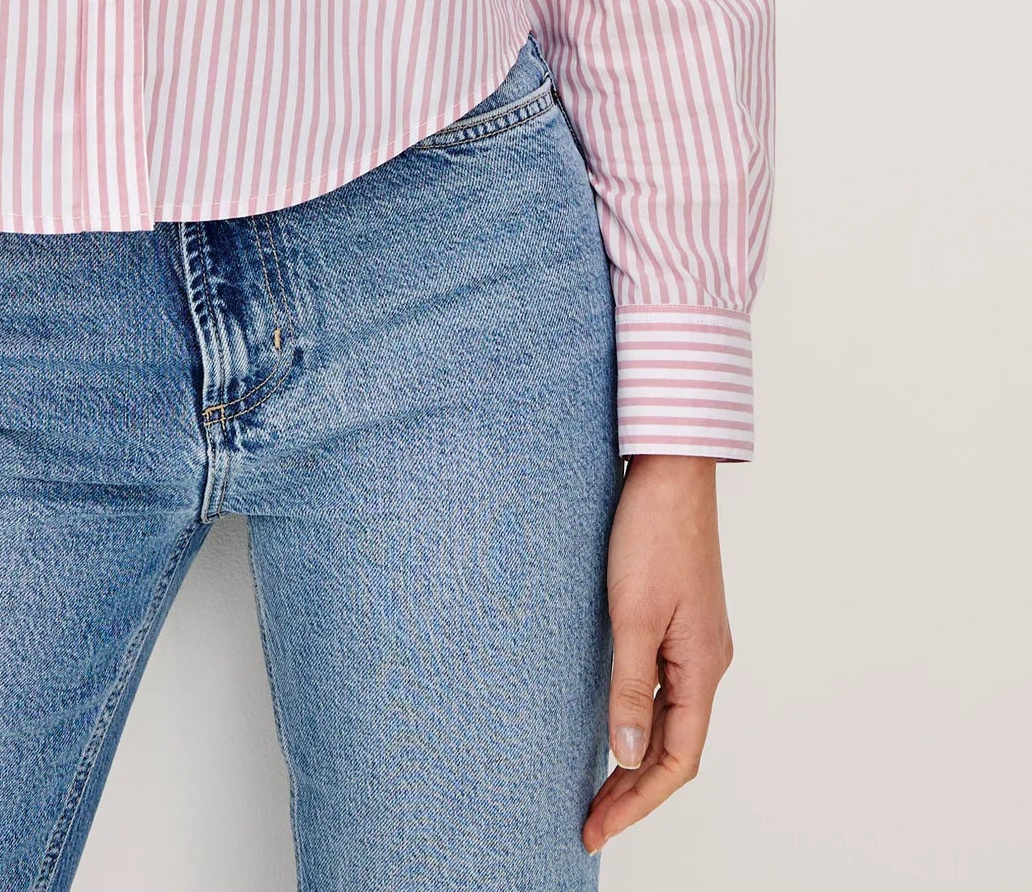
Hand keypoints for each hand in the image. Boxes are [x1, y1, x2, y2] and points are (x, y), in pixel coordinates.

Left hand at [582, 455, 733, 854]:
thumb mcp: (631, 614)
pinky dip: (640, 715)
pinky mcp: (681, 618)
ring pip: (671, 718)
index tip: (598, 830)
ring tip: (597, 787)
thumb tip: (629, 756)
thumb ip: (629, 686)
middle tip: (590, 821)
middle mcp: (707, 661)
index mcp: (702, 667)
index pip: (677, 761)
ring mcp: (696, 640)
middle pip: (676, 747)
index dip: (638, 803)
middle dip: (634, 791)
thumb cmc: (652, 533)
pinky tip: (615, 721)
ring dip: (637, 757)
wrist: (670, 468)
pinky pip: (664, 686)